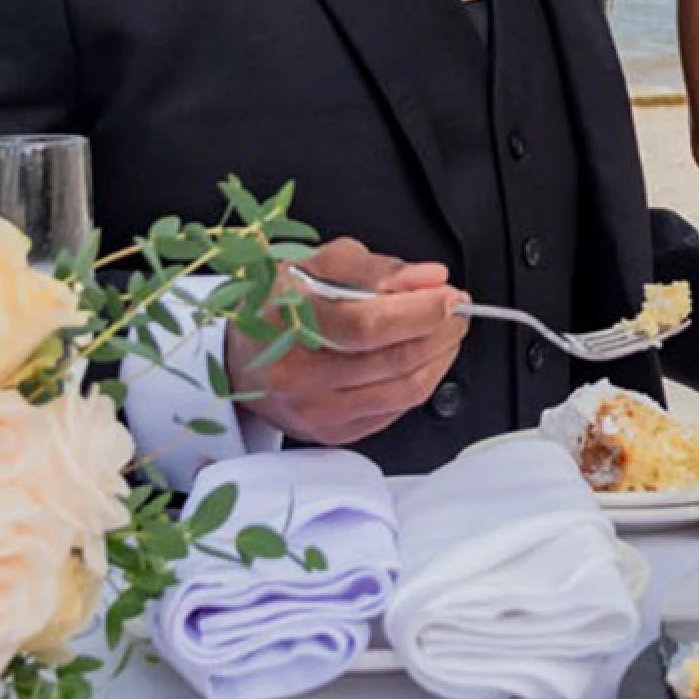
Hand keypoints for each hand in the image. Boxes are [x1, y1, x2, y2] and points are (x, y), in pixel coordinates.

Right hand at [226, 236, 468, 446]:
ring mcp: (317, 411)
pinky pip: (396, 411)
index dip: (419, 312)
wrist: (240, 359)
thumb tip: (430, 279)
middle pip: (393, 360)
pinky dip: (422, 381)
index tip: (450, 295)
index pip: (368, 326)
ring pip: (404, 391)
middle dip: (441, 332)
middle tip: (458, 309)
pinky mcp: (333, 433)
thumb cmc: (279, 306)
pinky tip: (424, 357)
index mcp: (290, 324)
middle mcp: (300, 375)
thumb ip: (378, 269)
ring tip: (447, 331)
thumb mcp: (319, 265)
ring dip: (440, 358)